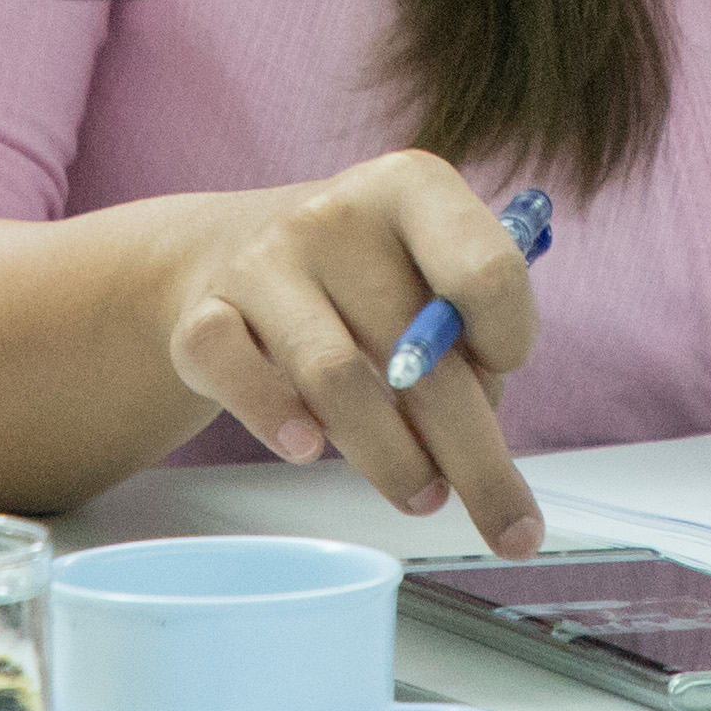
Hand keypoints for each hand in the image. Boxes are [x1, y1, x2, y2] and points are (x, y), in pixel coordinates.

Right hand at [163, 153, 546, 555]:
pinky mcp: (201, 315)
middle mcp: (335, 214)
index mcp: (411, 188)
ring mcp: (261, 263)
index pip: (486, 270)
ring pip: (337, 380)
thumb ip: (467, 330)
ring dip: (392, 459)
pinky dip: (277, 421)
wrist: (226, 246)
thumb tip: (479, 422)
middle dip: (474, 454)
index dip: (510, 338)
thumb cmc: (359, 275)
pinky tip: (307, 449)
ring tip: (421, 496)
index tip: (504, 372)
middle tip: (507, 523)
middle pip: (419, 354)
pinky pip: (240, 379)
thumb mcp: (427, 268)